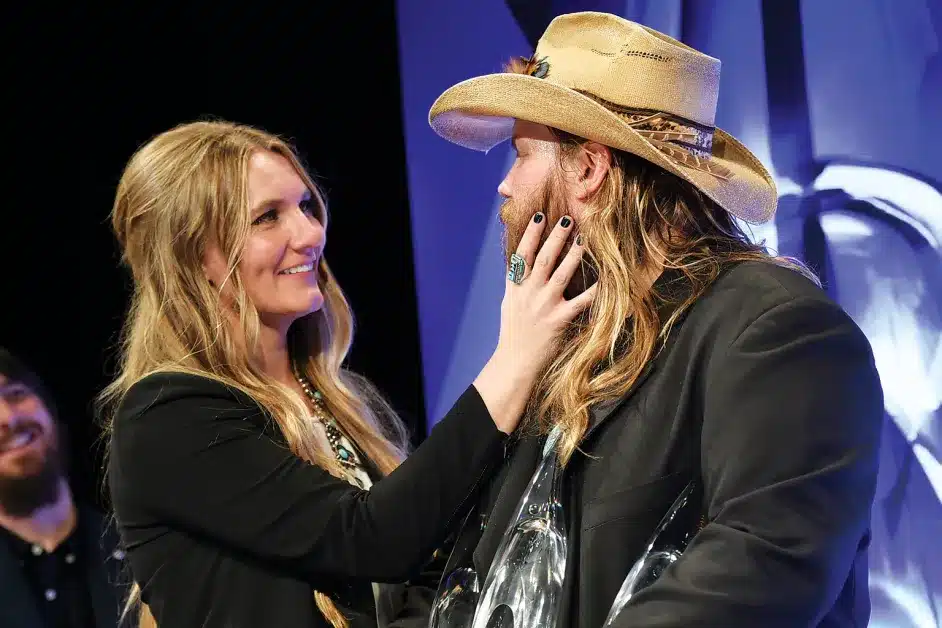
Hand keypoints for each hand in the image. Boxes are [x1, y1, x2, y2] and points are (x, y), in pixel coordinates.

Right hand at [474, 213, 596, 432]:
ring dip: (573, 255)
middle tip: (567, 220)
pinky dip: (594, 290)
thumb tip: (523, 263)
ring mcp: (544, 306)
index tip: (540, 217)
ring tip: (583, 239)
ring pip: (560, 274)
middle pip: (542, 259)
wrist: (515, 362)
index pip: (521, 255)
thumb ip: (518, 283)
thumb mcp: (510, 303)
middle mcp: (528, 293)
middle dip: (555, 238)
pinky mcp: (559, 320)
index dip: (530, 235)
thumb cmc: (515, 333)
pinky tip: (606, 279)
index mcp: (515, 288)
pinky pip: (581, 301)